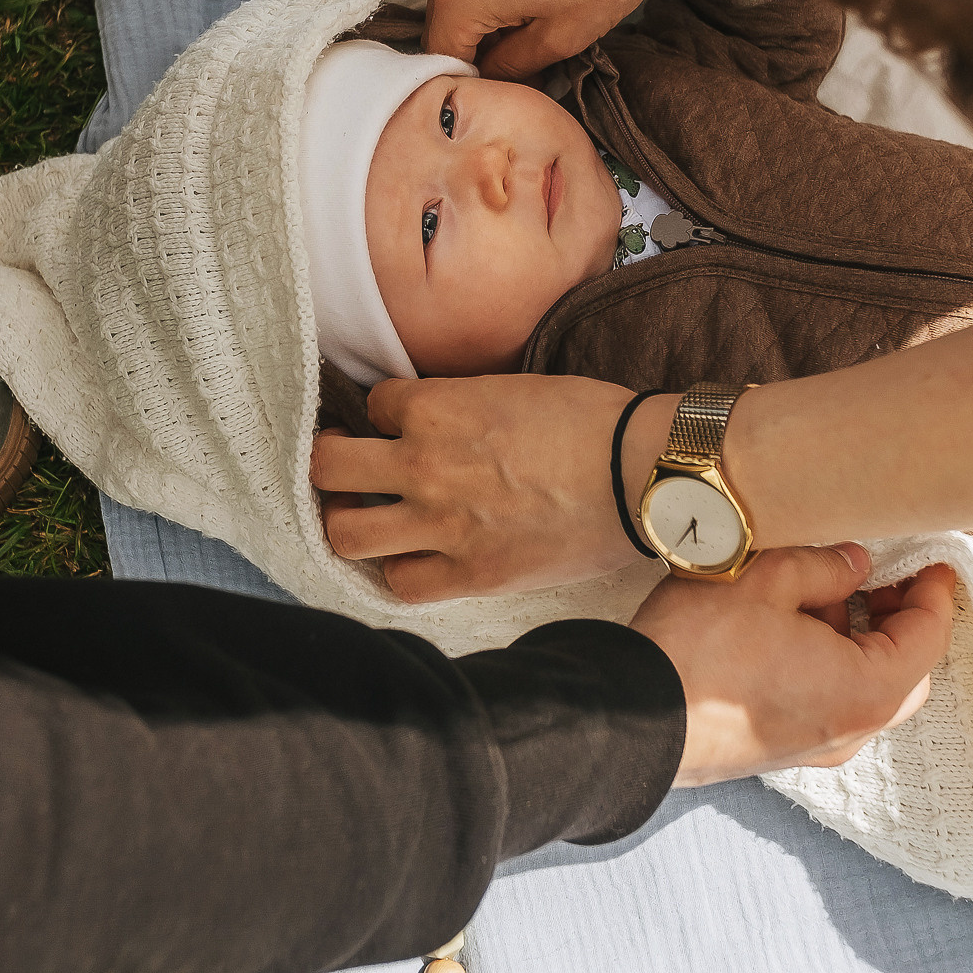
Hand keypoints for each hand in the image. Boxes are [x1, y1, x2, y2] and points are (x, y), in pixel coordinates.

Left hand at [313, 374, 666, 600]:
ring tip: (364, 517)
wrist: (644, 473)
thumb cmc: (594, 420)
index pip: (372, 403)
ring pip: (346, 531)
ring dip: (347, 521)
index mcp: (438, 407)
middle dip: (329, 461)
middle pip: (327, 466)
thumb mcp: (513, 387)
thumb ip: (461, 404)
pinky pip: (400, 584)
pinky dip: (398, 571)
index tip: (396, 423)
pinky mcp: (470, 574)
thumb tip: (434, 418)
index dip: (385, 412)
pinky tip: (411, 559)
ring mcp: (442, 525)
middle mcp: (425, 464)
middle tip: (347, 467)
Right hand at [422, 0, 740, 79]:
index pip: (441, 57)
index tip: (505, 89)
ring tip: (533, 27)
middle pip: (443, 25)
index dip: (472, 82)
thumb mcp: (562, 37)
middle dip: (477, 50)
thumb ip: (512, 67)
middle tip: (523, 67)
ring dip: (484, 21)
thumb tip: (493, 78)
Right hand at [632, 547, 955, 785]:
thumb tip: (855, 564)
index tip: (932, 560)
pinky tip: (792, 627)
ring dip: (859, 640)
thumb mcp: (766, 579)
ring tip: (824, 591)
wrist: (633, 718)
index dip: (934, 592)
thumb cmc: (702, 650)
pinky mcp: (781, 748)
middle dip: (900, 620)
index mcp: (866, 689)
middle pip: (904, 671)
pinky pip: (828, 702)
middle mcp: (851, 728)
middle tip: (884, 575)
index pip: (927, 637)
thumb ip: (823, 566)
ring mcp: (816, 746)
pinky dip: (830, 665)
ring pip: (864, 689)